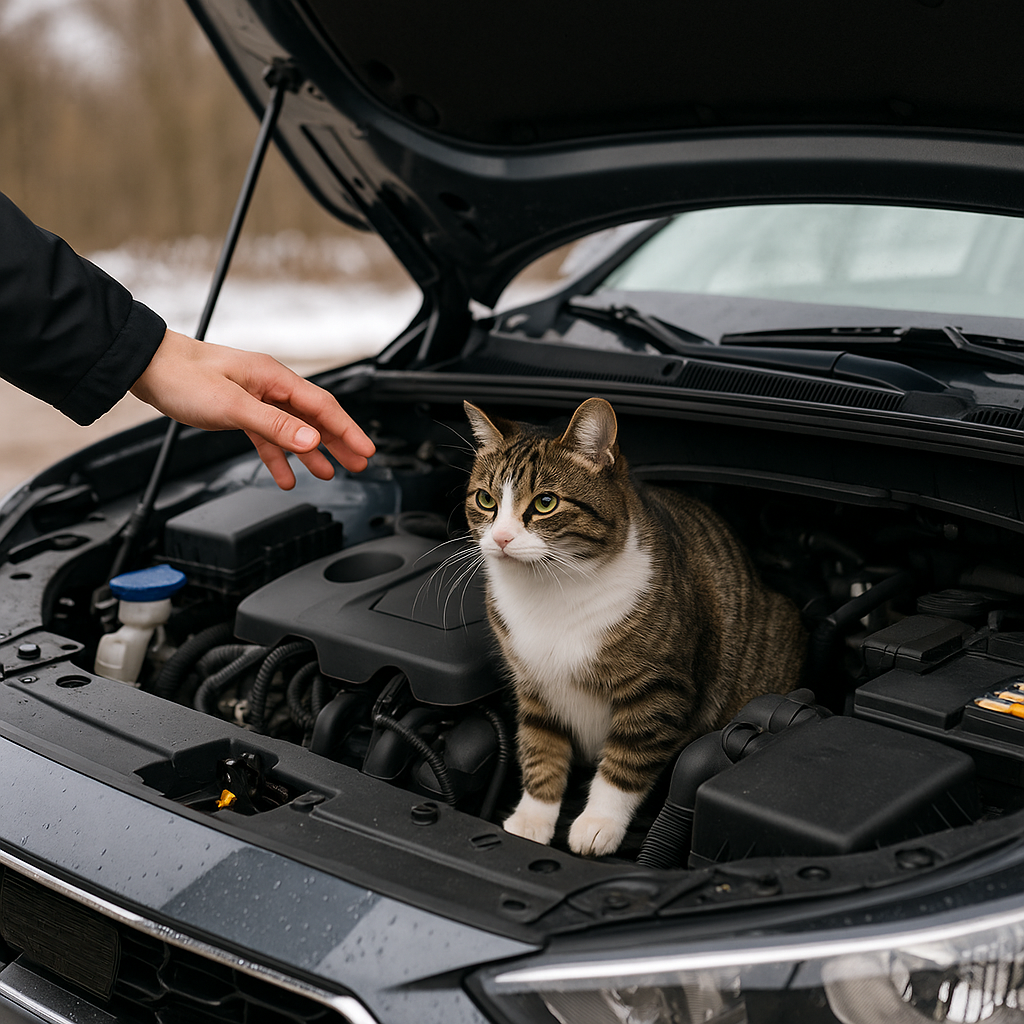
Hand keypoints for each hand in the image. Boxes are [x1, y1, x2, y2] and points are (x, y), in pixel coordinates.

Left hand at [130, 329, 375, 488]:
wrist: (147, 368)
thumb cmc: (184, 376)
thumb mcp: (233, 405)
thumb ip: (275, 425)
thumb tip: (311, 439)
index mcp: (275, 378)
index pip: (323, 407)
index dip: (347, 430)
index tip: (365, 450)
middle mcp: (270, 387)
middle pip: (315, 418)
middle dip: (338, 442)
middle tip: (359, 464)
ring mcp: (256, 399)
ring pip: (294, 430)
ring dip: (312, 453)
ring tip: (330, 473)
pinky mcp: (240, 411)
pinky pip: (268, 437)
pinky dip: (278, 457)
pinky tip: (286, 476)